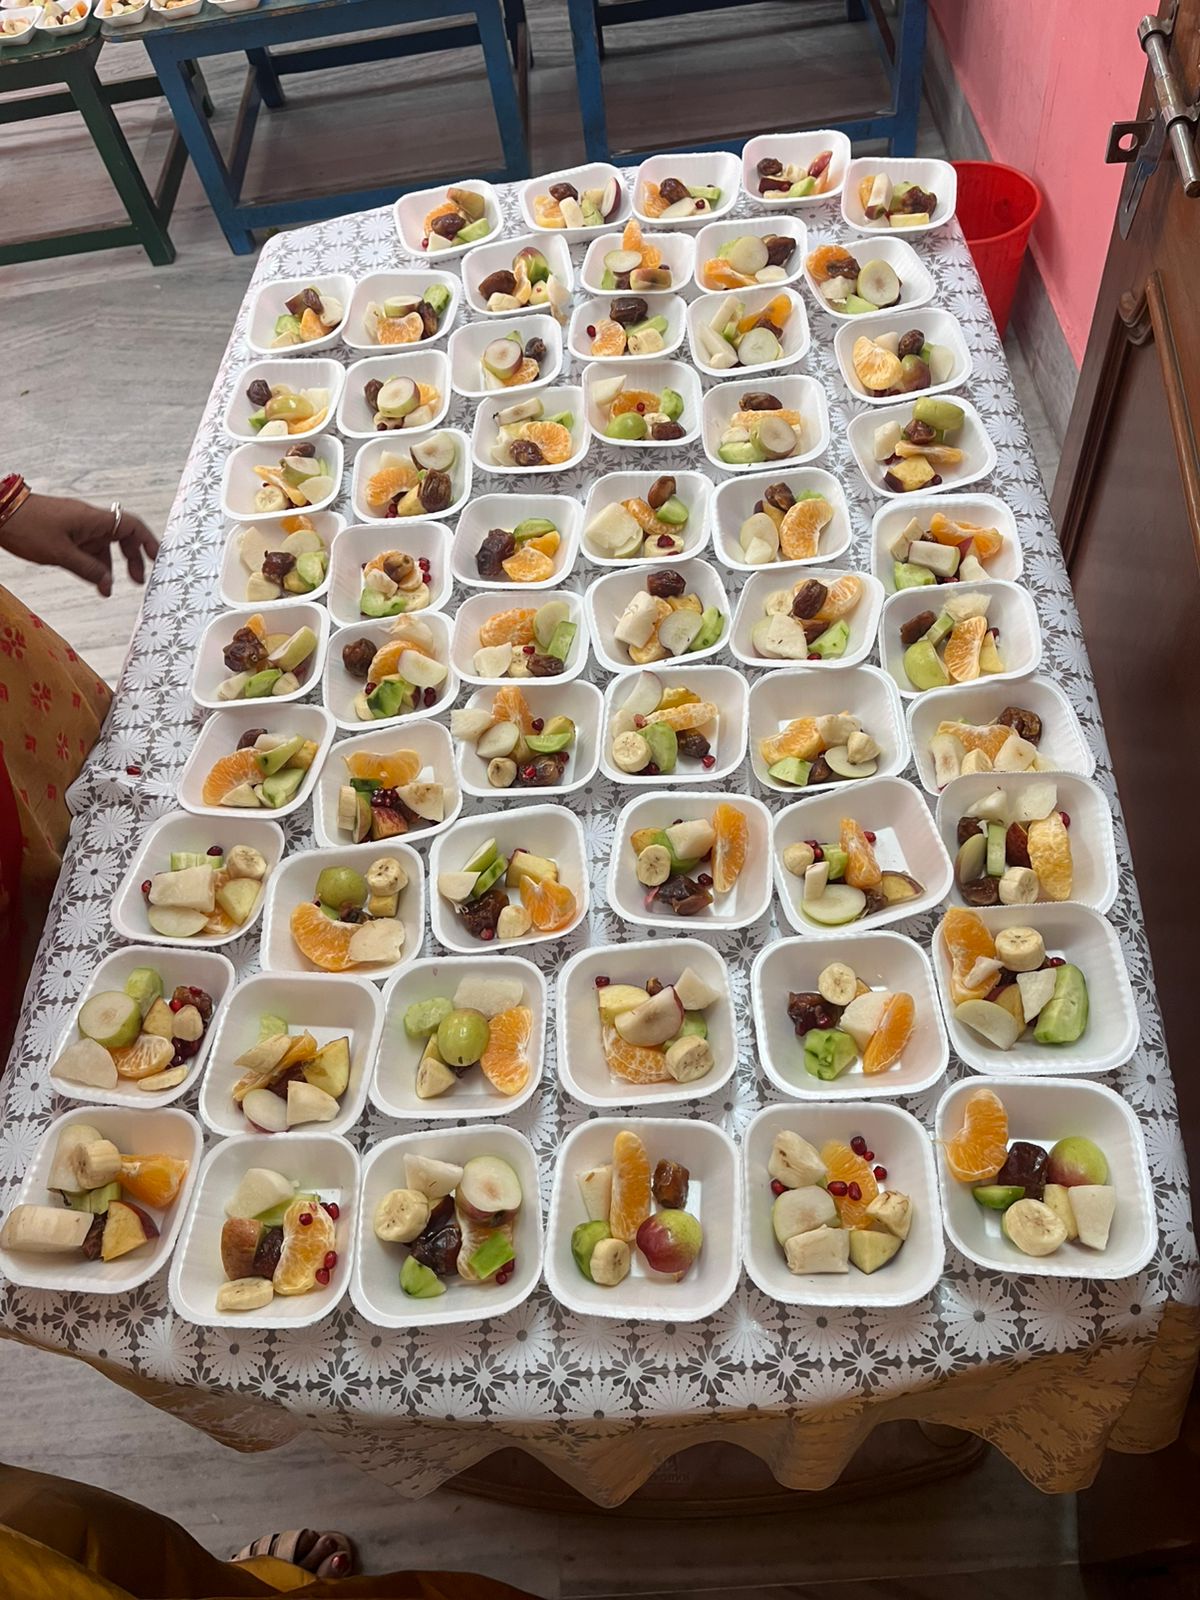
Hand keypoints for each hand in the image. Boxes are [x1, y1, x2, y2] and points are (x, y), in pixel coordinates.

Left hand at [0, 492, 158, 595]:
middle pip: (122, 537)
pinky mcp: (66, 533)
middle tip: (137, 580)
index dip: (147, 540)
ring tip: (107, 590)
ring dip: (109, 568)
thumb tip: (108, 582)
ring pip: (103, 547)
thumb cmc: (27, 527)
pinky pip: (87, 550)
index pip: (131, 525)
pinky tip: (93, 581)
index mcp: (93, 519)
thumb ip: (88, 569)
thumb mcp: (60, 554)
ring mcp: (77, 527)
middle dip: (132, 558)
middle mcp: (89, 521)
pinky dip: (93, 565)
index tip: (156, 558)